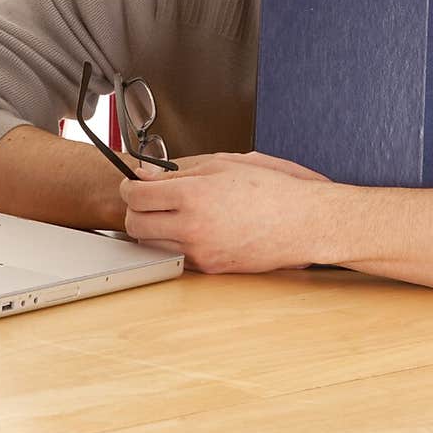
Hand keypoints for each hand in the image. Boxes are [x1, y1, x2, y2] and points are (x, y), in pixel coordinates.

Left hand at [119, 150, 332, 273]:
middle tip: (146, 199)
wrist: (303, 222)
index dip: (129, 186)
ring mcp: (200, 252)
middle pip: (135, 224)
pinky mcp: (210, 268)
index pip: (136, 195)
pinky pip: (176, 257)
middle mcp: (193, 227)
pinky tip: (189, 228)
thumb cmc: (271, 189)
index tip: (133, 184)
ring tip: (168, 214)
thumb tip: (148, 174)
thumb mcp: (224, 164)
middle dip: (134, 210)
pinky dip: (174, 243)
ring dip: (151, 229)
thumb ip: (181, 169)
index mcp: (194, 195)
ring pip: (151, 245)